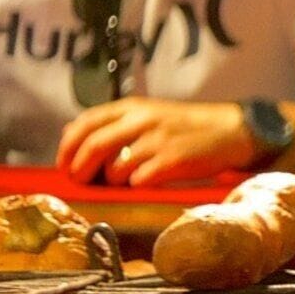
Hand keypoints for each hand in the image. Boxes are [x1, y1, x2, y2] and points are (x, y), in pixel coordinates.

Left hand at [56, 99, 257, 186]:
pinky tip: (145, 183)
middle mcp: (142, 120)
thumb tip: (70, 132)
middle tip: (78, 179)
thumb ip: (112, 121)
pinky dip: (136, 186)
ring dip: (111, 180)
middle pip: (93, 145)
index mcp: (132, 107)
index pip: (86, 122)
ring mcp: (158, 141)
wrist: (231, 130)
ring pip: (115, 167)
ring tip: (120, 182)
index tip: (63, 163)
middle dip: (80, 167)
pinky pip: (140, 180)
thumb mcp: (148, 113)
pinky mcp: (173, 161)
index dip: (67, 146)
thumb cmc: (187, 126)